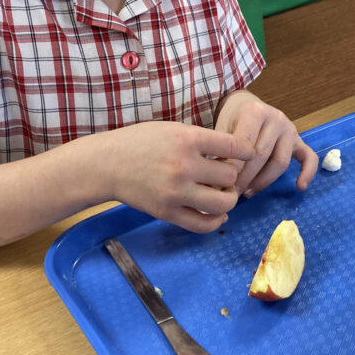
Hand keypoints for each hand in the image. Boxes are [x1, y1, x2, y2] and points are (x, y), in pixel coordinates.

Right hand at [105, 121, 255, 233]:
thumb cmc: (140, 142)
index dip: (246, 152)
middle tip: (226, 176)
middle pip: (230, 176)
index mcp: (187, 139)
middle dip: (232, 176)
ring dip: (229, 200)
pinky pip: (202, 225)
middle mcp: (184, 166)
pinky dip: (216, 222)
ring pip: (222, 204)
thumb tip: (233, 156)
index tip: (247, 155)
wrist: (107, 164)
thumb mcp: (173, 129)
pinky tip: (217, 215)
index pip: (233, 146)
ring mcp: (176, 192)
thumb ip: (202, 141)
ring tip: (223, 195)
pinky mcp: (167, 213)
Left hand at [214, 90, 317, 197]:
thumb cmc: (232, 119)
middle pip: (263, 155)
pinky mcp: (299, 140)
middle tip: (232, 194)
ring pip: (280, 162)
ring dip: (263, 181)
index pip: (246, 144)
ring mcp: (290, 129)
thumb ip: (221, 150)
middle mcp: (276, 118)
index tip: (223, 184)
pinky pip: (309, 157)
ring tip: (247, 193)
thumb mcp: (221, 127)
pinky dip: (307, 173)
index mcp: (255, 112)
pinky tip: (300, 187)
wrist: (245, 103)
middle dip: (246, 178)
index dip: (234, 167)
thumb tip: (214, 180)